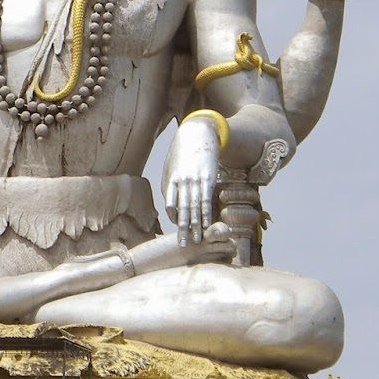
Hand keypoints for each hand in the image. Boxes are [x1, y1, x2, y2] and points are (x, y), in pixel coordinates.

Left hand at [162, 115, 222, 244]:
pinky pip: (206, 199)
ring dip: (196, 225)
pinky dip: (207, 213)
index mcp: (171, 179)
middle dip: (183, 229)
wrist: (198, 132)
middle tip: (183, 245)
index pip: (170, 204)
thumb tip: (171, 203)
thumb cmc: (183, 151)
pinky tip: (208, 224)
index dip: (174, 218)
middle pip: (182, 209)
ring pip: (194, 207)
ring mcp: (195, 180)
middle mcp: (181, 181)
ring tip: (197, 240)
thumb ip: (170, 184)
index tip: (178, 229)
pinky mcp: (208, 177)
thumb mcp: (171, 165)